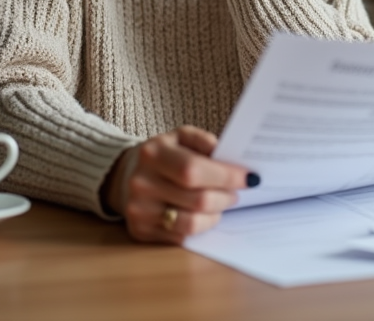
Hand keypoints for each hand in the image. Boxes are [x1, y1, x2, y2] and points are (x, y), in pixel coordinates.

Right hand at [102, 126, 254, 243]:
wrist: (124, 176)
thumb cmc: (162, 155)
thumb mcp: (180, 136)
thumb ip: (204, 141)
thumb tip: (229, 157)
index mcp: (152, 154)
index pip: (194, 170)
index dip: (226, 176)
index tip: (248, 178)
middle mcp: (142, 183)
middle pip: (198, 200)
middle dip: (226, 197)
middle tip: (236, 192)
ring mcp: (139, 211)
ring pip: (192, 224)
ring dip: (215, 215)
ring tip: (220, 204)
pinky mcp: (140, 231)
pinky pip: (181, 237)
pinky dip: (199, 227)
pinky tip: (202, 215)